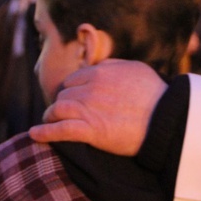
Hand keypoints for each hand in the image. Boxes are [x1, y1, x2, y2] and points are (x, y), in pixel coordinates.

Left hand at [29, 59, 167, 155]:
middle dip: (62, 103)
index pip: (74, 79)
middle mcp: (90, 87)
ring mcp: (89, 108)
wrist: (165, 118)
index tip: (73, 98)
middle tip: (61, 113)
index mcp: (100, 72)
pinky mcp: (90, 130)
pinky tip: (35, 135)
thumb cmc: (155, 94)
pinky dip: (44, 133)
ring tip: (47, 122)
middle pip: (64, 94)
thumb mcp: (135, 69)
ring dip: (50, 116)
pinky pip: (59, 130)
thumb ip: (114, 65)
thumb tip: (100, 65)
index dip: (72, 90)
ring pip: (57, 109)